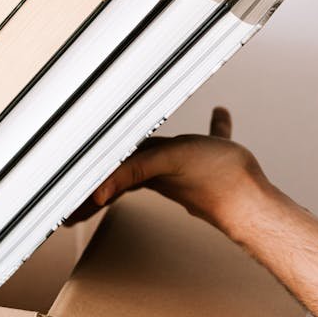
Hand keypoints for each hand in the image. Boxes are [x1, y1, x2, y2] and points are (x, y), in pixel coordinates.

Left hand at [71, 107, 272, 228]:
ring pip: (163, 155)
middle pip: (124, 169)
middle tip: (81, 191)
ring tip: (134, 141)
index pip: (106, 175)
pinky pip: (211, 139)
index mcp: (146, 171)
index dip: (83, 185)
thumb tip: (96, 193)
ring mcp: (189, 168)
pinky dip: (214, 126)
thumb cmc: (212, 181)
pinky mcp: (216, 161)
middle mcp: (162, 171)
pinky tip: (221, 112)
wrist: (254, 202)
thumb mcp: (164, 162)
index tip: (63, 204)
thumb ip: (130, 172)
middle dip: (100, 177)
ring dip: (145, 149)